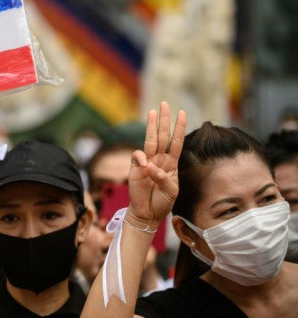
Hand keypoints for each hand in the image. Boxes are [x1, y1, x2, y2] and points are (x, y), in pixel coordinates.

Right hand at [128, 102, 186, 225]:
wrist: (147, 213)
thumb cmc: (162, 203)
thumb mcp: (171, 191)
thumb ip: (163, 177)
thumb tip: (150, 165)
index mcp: (171, 163)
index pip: (176, 142)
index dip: (179, 127)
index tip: (182, 112)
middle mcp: (159, 159)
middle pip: (162, 136)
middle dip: (164, 120)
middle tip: (164, 104)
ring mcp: (147, 162)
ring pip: (150, 140)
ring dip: (152, 126)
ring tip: (153, 112)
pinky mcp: (135, 167)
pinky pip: (138, 156)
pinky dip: (141, 158)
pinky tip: (144, 165)